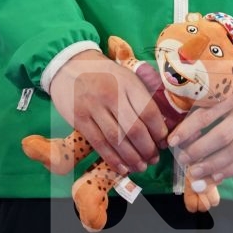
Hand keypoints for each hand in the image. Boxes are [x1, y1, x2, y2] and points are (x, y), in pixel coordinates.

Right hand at [49, 51, 168, 175]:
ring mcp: (94, 108)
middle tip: (153, 159)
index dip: (158, 131)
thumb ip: (141, 96)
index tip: (163, 142)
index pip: (148, 111)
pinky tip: (122, 167)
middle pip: (134, 129)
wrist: (69, 64)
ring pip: (117, 140)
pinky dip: (112, 159)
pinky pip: (99, 144)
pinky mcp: (79, 120)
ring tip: (141, 166)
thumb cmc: (104, 73)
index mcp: (127, 83)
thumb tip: (160, 124)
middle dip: (147, 149)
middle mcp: (112, 95)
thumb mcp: (126, 75)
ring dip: (132, 158)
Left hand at [167, 64, 232, 185]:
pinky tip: (217, 176)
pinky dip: (231, 170)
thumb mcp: (229, 82)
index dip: (187, 129)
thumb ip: (210, 96)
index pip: (207, 114)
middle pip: (220, 137)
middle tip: (183, 160)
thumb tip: (184, 119)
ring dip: (213, 166)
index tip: (172, 141)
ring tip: (196, 174)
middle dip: (198, 151)